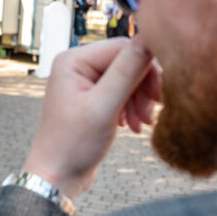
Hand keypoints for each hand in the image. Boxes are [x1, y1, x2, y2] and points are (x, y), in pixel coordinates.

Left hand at [22, 38, 158, 199]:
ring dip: (140, 100)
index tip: (159, 96)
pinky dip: (132, 107)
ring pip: (128, 78)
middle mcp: (77, 65)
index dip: (147, 67)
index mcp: (74, 60)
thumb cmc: (72, 145)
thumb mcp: (104, 106)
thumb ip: (127, 71)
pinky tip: (131, 127)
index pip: (124, 46)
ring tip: (140, 125)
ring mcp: (84, 81)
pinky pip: (122, 92)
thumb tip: (150, 38)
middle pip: (128, 61)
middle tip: (150, 116)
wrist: (57, 177)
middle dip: (143, 88)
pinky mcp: (92, 97)